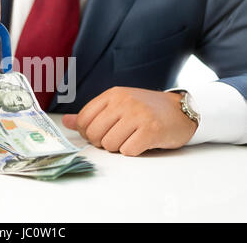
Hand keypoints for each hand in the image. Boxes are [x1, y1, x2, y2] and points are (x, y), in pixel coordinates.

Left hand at [62, 87, 197, 155]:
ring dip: (119, 147)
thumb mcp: (117, 105)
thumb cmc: (146, 109)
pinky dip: (133, 151)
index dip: (88, 132)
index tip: (100, 133)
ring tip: (131, 137)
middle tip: (117, 137)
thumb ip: (92, 114)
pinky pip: (127, 151)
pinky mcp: (150, 130)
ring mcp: (137, 115)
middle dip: (102, 142)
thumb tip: (65, 121)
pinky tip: (142, 142)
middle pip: (94, 134)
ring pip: (109, 145)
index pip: (84, 119)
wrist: (181, 110)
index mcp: (112, 94)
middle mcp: (123, 102)